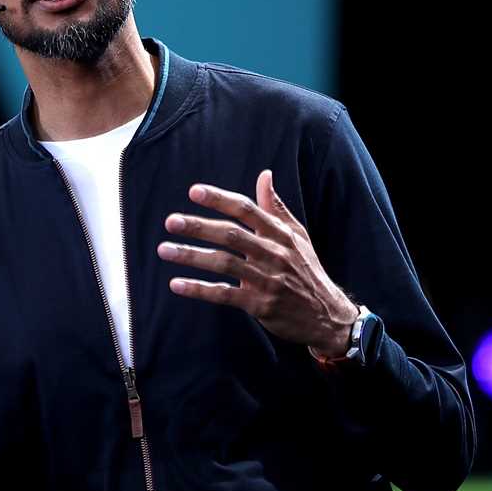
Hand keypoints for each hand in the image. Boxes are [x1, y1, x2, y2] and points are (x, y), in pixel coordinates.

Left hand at [156, 170, 356, 356]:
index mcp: (280, 233)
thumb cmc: (307, 269)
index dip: (220, 199)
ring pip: (224, 263)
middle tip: (170, 222)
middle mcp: (274, 253)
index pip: (246, 210)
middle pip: (231, 234)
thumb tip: (264, 175)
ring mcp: (267, 279)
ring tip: (164, 250)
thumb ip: (275, 207)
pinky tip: (177, 284)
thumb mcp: (297, 236)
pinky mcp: (260, 304)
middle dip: (199, 226)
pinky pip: (224, 294)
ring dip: (192, 256)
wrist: (327, 315)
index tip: (194, 192)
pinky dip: (199, 289)